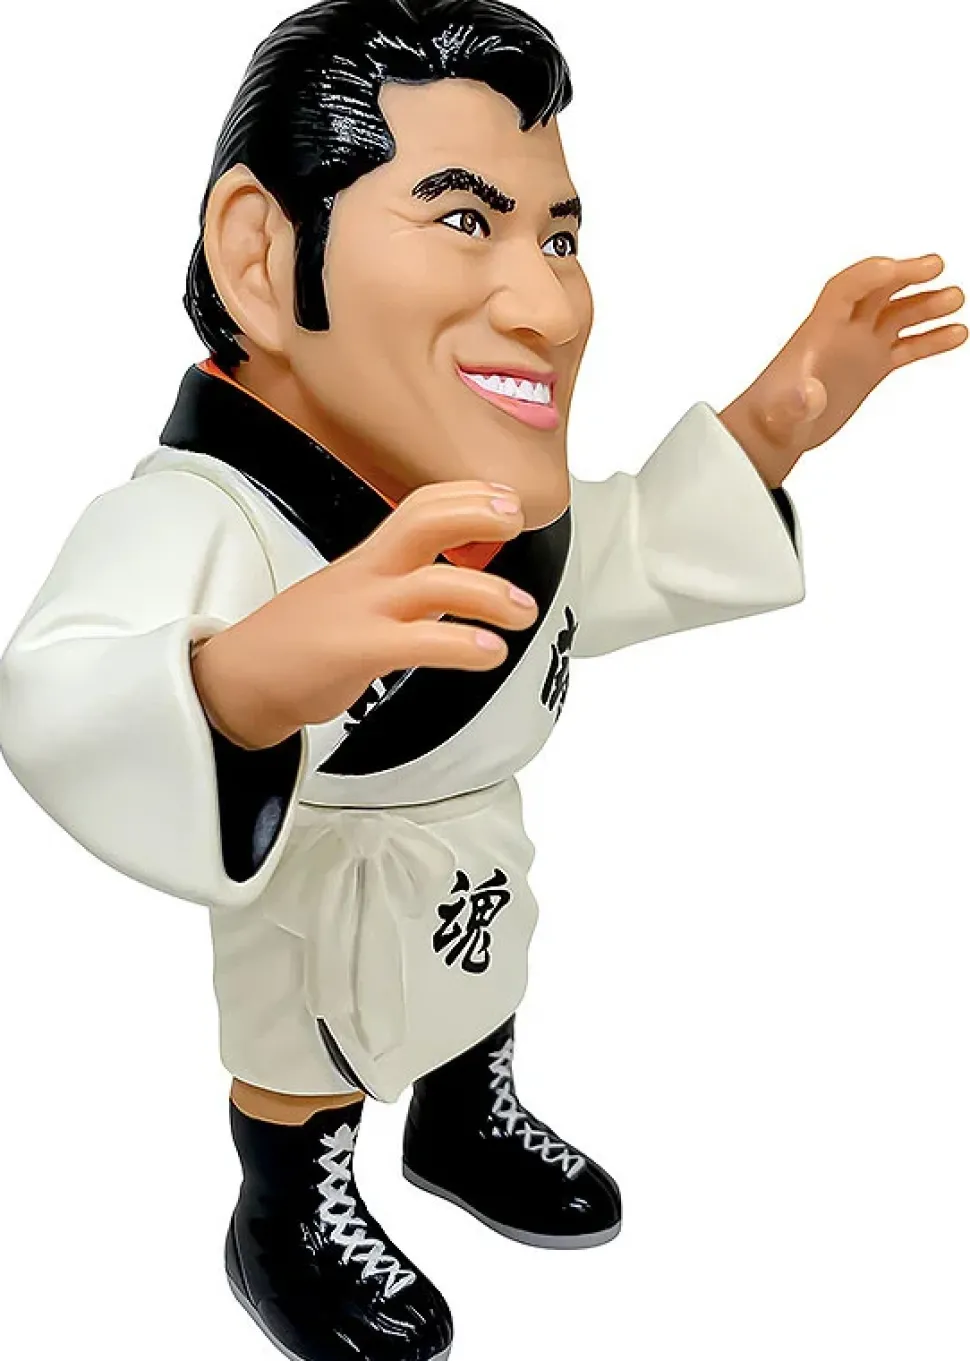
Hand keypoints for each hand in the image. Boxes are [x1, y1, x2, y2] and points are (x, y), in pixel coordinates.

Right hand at [191, 480, 537, 748]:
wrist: (238, 682)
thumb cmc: (300, 643)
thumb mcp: (352, 597)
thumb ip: (401, 586)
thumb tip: (457, 588)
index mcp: (367, 560)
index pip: (419, 507)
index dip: (465, 496)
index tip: (505, 497)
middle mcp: (367, 576)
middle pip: (424, 522)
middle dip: (476, 512)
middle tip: (518, 518)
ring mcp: (361, 611)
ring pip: (433, 584)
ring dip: (490, 594)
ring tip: (523, 611)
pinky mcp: (354, 652)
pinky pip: (416, 642)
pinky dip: (460, 645)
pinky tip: (490, 652)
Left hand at [719, 255, 966, 486]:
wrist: (772, 436)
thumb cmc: (770, 419)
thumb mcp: (781, 414)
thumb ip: (795, 403)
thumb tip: (809, 395)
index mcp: (817, 333)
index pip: (846, 289)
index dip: (872, 275)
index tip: (901, 269)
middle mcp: (841, 333)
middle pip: (877, 291)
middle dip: (906, 276)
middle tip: (938, 268)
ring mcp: (857, 348)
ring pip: (896, 315)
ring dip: (926, 305)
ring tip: (956, 300)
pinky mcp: (868, 368)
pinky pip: (904, 345)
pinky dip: (930, 338)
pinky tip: (956, 334)